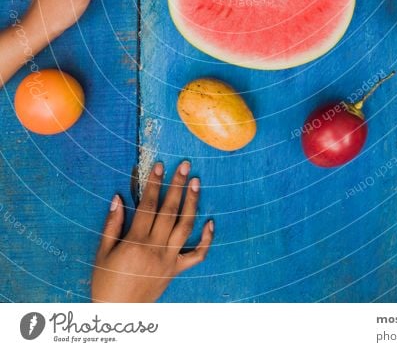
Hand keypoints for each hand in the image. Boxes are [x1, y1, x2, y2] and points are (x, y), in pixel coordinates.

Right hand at [91, 161, 213, 302]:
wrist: (118, 315)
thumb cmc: (106, 282)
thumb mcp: (103, 253)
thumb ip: (112, 224)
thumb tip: (118, 198)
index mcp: (135, 242)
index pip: (148, 205)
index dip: (154, 183)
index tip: (159, 166)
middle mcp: (156, 248)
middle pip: (170, 210)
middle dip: (177, 185)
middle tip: (185, 165)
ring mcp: (169, 259)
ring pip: (185, 226)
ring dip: (192, 202)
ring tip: (196, 182)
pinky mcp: (176, 270)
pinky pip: (196, 255)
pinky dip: (206, 239)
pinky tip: (211, 222)